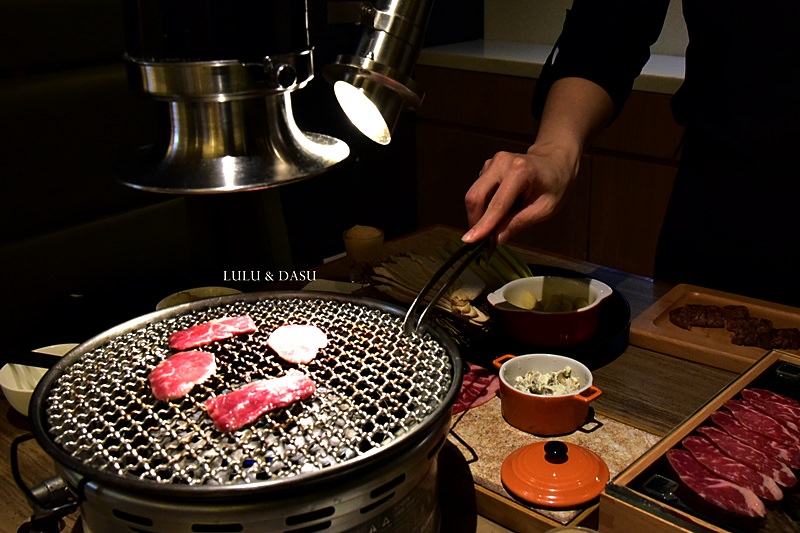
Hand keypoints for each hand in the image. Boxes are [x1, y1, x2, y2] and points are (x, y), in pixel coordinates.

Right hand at [462, 141, 578, 243]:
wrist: (554, 162)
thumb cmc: (555, 183)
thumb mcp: (545, 208)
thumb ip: (520, 222)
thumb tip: (496, 237)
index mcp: (520, 171)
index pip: (496, 204)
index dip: (483, 225)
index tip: (471, 240)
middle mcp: (501, 163)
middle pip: (475, 196)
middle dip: (475, 220)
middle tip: (484, 236)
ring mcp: (492, 163)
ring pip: (474, 195)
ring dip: (482, 212)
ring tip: (504, 216)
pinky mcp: (487, 167)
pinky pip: (478, 191)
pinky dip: (485, 204)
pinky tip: (502, 205)